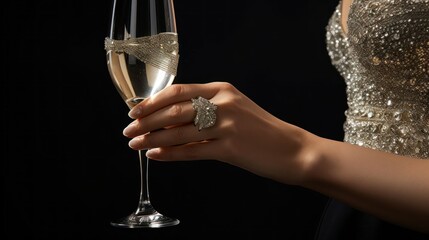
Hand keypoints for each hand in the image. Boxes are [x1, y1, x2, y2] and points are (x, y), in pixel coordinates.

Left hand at [122, 82, 314, 183]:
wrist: (292, 149)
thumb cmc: (260, 130)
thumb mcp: (234, 109)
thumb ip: (206, 109)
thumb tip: (170, 118)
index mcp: (221, 89)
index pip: (178, 90)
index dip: (153, 101)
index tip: (135, 111)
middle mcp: (223, 103)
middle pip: (174, 110)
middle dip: (146, 120)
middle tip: (128, 130)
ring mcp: (227, 125)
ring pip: (179, 131)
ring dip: (153, 138)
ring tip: (135, 144)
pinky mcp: (230, 148)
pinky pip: (192, 151)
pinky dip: (170, 153)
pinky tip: (155, 155)